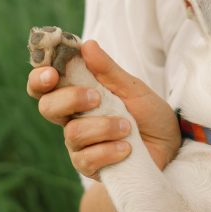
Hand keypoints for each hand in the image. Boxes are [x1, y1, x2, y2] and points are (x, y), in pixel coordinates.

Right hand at [27, 40, 180, 178]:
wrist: (170, 145)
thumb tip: (87, 45)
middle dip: (70, 99)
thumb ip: (108, 70)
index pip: (45, 86)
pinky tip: (127, 148)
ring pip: (73, 133)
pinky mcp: (90, 166)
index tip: (51, 72)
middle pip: (47, 107)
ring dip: (103, 127)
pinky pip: (87, 159)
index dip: (39, 78)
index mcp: (78, 95)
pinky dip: (109, 150)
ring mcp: (79, 145)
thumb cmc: (149, 114)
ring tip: (127, 126)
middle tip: (96, 97)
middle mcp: (73, 119)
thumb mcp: (133, 88)